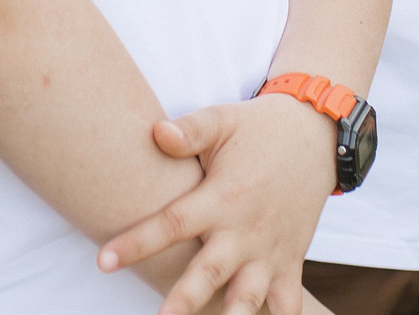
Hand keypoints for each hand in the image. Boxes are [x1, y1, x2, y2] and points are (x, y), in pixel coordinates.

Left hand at [98, 95, 336, 314]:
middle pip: (209, 272)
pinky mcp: (290, 261)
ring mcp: (269, 250)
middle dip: (184, 300)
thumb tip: (156, 132)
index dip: (137, 242)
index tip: (103, 261)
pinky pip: (288, 302)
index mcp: (222, 196)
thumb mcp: (222, 121)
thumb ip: (189, 132)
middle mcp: (244, 230)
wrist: (315, 136)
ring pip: (249, 296)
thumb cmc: (258, 128)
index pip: (172, 223)